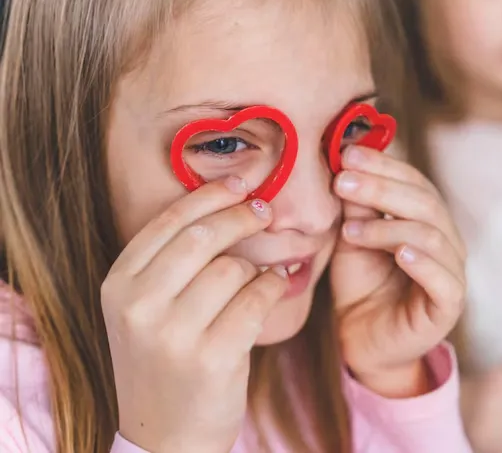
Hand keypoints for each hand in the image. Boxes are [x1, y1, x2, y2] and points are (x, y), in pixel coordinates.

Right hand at [101, 178, 287, 452]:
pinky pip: (256, 299)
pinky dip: (272, 286)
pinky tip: (273, 287)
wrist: (165, 436)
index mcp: (118, 285)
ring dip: (257, 264)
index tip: (238, 184)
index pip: (168, 222)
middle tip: (264, 211)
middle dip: (241, 216)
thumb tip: (229, 203)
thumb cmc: (164, 361)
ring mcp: (173, 334)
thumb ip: (171, 262)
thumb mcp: (145, 309)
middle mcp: (139, 306)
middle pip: (203, 237)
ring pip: (233, 268)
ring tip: (262, 272)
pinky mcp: (212, 358)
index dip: (208, 196)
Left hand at [331, 145, 465, 396]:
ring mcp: (452, 271)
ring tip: (350, 230)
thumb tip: (346, 159)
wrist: (362, 340)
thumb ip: (356, 205)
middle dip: (381, 188)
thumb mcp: (353, 238)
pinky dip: (423, 262)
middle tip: (342, 182)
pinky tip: (399, 253)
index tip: (346, 153)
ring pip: (430, 235)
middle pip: (423, 202)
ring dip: (388, 227)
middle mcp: (446, 239)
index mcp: (427, 218)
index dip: (383, 165)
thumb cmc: (361, 284)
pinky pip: (444, 279)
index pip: (413, 181)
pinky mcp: (449, 305)